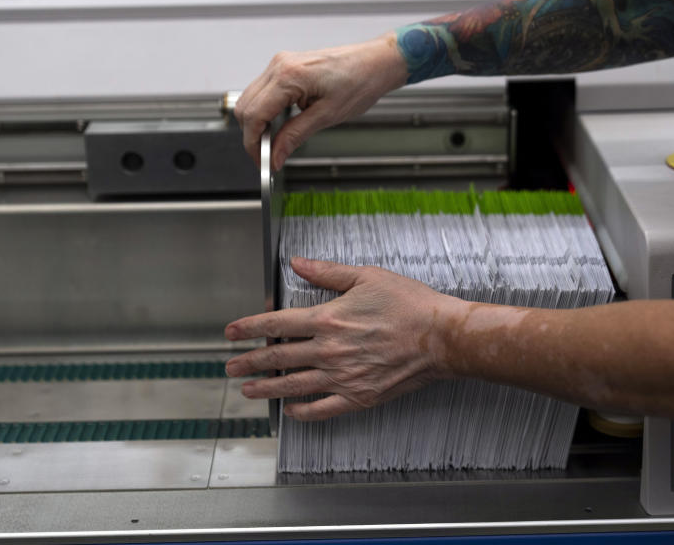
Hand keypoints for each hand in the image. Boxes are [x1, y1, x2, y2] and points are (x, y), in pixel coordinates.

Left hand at [224, 257, 462, 420]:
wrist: (441, 337)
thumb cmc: (409, 304)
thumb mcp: (366, 276)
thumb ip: (328, 272)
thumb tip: (297, 263)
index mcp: (329, 318)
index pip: (276, 324)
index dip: (249, 328)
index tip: (232, 332)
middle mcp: (330, 350)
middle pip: (278, 358)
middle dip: (250, 362)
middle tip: (232, 366)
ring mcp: (343, 376)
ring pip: (293, 385)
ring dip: (267, 388)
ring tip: (249, 389)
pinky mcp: (360, 396)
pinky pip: (323, 409)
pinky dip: (303, 411)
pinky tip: (291, 409)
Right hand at [233, 33, 408, 170]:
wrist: (375, 62)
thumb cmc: (360, 81)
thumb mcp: (327, 116)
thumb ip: (294, 136)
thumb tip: (275, 155)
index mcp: (288, 76)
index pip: (254, 115)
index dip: (253, 143)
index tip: (262, 160)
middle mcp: (279, 66)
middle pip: (245, 107)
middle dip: (252, 135)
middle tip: (268, 156)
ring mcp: (281, 64)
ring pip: (251, 99)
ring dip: (258, 123)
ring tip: (276, 142)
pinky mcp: (286, 66)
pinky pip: (263, 92)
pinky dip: (265, 111)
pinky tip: (280, 125)